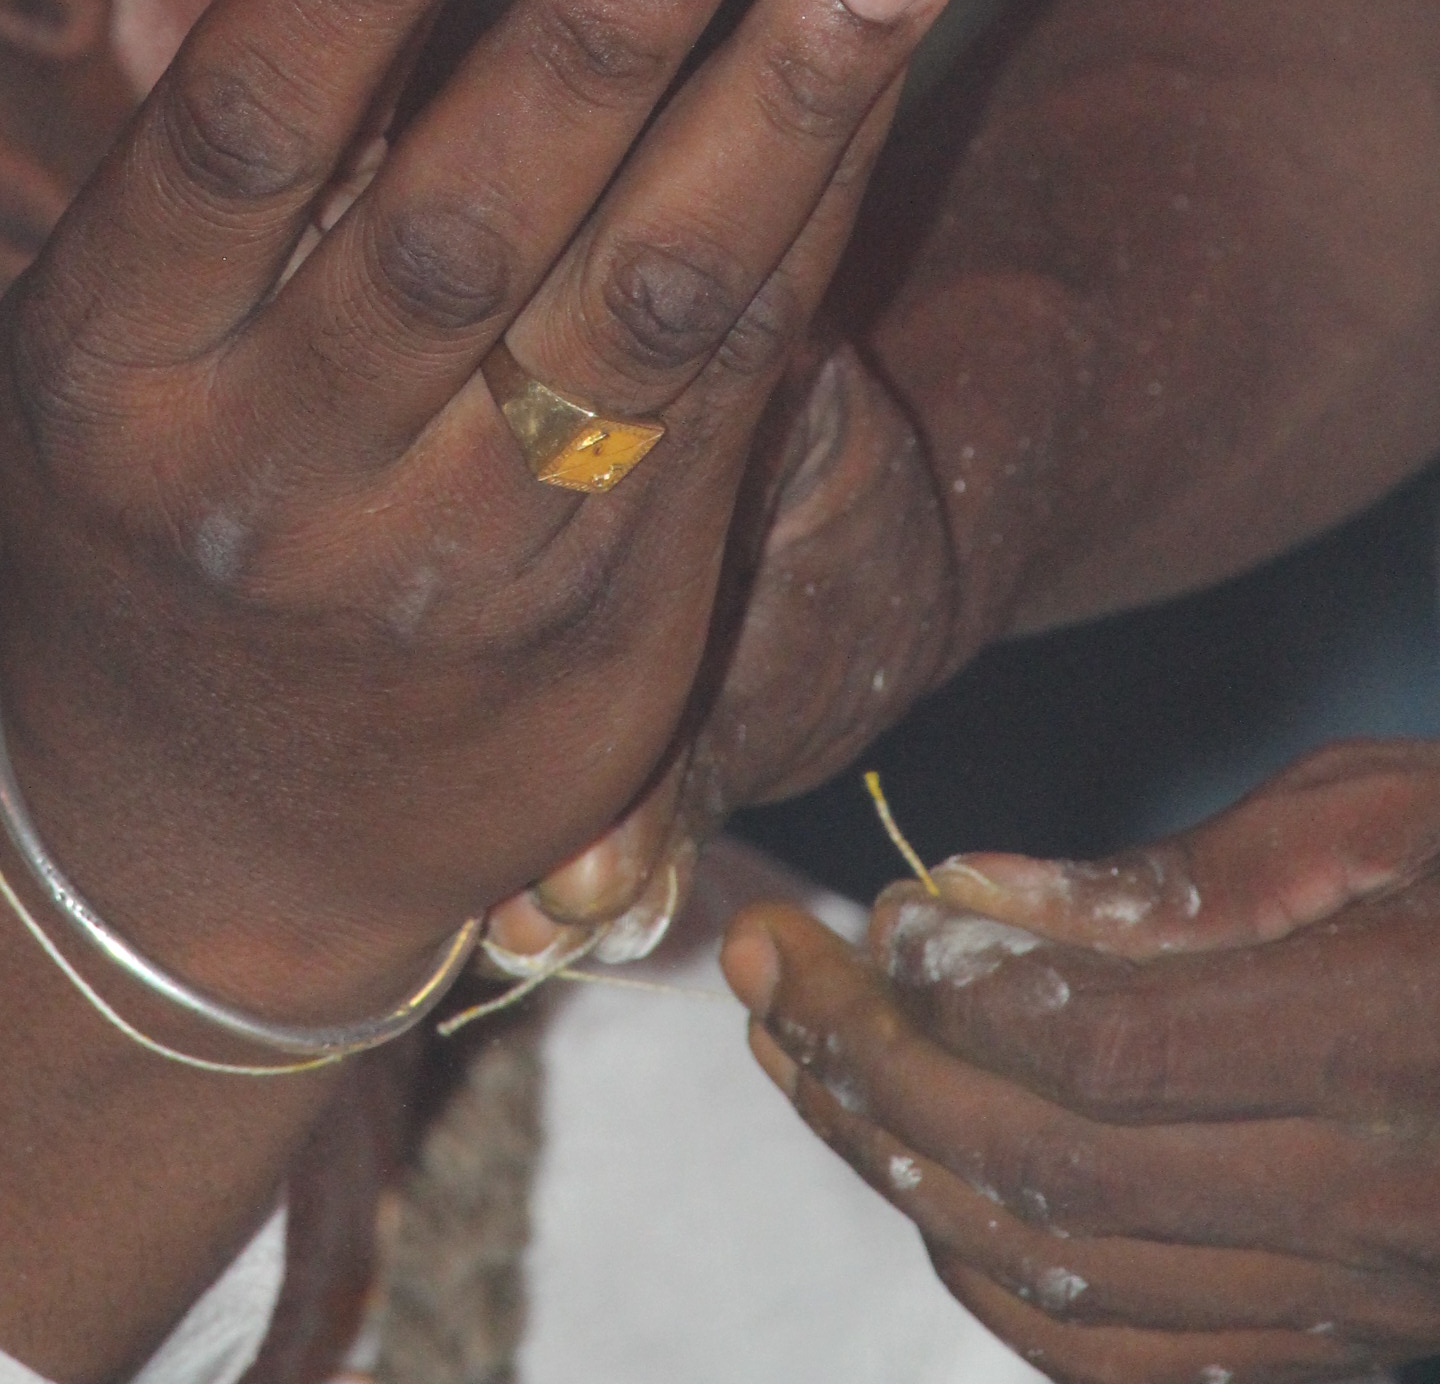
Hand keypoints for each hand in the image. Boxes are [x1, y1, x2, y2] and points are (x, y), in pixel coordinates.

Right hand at [0, 0, 970, 1015]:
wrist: (199, 831)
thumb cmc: (150, 480)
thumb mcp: (113, 324)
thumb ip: (237, 131)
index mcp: (117, 367)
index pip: (236, 140)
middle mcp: (281, 478)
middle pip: (460, 230)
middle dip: (601, 36)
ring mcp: (457, 570)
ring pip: (643, 317)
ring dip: (785, 107)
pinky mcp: (615, 625)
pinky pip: (736, 392)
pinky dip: (816, 210)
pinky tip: (879, 64)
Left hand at [720, 740, 1439, 1379]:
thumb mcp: (1394, 815)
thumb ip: (1183, 874)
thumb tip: (973, 898)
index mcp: (1386, 1039)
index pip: (1108, 1055)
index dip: (958, 995)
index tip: (866, 916)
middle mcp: (1370, 1202)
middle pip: (1057, 1178)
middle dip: (875, 1075)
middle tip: (768, 969)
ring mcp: (1354, 1303)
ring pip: (1070, 1289)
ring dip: (901, 1171)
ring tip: (800, 1055)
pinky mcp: (1340, 1350)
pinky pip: (1130, 1362)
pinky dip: (996, 1278)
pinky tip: (916, 1171)